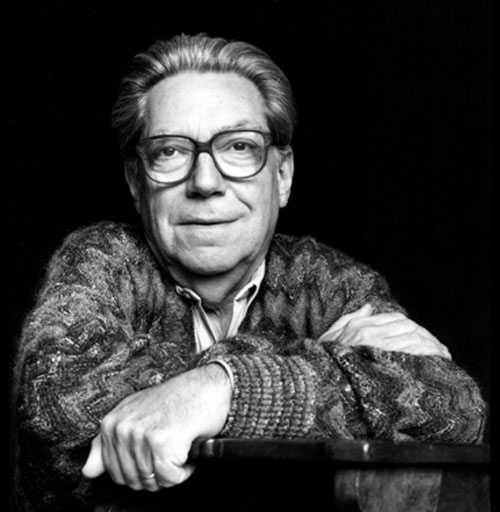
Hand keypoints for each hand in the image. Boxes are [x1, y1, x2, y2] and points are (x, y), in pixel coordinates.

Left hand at [82, 363, 231, 490]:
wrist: (208, 386)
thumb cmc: (177, 400)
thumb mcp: (137, 416)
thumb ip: (108, 444)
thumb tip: (87, 471)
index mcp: (112, 422)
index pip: (113, 471)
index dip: (138, 469)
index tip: (154, 453)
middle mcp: (123, 428)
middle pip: (132, 480)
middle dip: (155, 473)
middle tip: (170, 450)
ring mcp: (142, 435)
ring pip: (152, 481)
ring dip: (172, 471)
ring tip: (179, 446)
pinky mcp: (163, 442)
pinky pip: (170, 478)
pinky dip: (184, 471)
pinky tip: (187, 450)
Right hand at [319, 304, 450, 358]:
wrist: (316, 380)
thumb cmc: (322, 361)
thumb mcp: (332, 336)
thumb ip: (351, 318)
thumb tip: (369, 305)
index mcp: (360, 326)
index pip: (395, 318)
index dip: (413, 326)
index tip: (423, 337)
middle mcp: (371, 333)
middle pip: (408, 327)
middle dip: (427, 336)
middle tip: (440, 349)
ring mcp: (377, 346)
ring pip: (413, 338)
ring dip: (431, 345)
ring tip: (442, 356)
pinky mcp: (383, 360)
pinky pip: (411, 351)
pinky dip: (427, 353)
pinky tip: (436, 359)